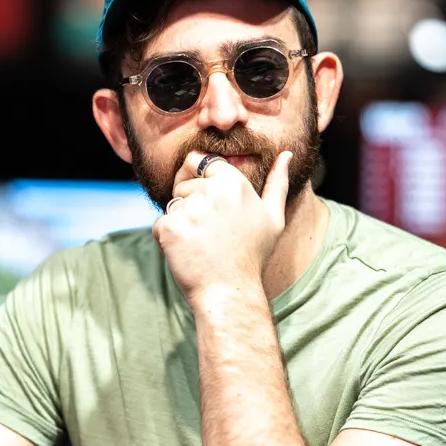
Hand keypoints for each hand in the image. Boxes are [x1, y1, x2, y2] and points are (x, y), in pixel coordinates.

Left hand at [153, 151, 292, 303]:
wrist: (230, 291)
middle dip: (190, 204)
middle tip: (210, 232)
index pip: (199, 160)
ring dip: (180, 223)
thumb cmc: (252, 255)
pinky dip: (168, 239)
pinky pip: (159, 225)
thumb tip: (286, 154)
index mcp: (233, 182)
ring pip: (172, 206)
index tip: (207, 202)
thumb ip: (277, 183)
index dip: (197, 178)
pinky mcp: (169, 228)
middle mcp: (210, 191)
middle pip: (183, 185)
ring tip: (201, 244)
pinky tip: (188, 252)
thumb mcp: (273, 218)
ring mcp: (188, 209)